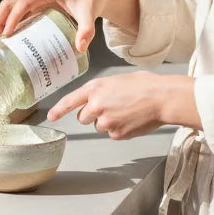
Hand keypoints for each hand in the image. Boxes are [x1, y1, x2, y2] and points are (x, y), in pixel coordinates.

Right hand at [0, 0, 137, 53]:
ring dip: (0, 22)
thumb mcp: (89, 13)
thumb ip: (87, 30)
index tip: (8, 34)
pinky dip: (8, 23)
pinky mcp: (34, 4)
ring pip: (9, 7)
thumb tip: (80, 47)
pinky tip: (7, 38)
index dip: (13, 17)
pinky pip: (16, 12)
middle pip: (9, 3)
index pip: (23, 2)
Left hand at [47, 72, 199, 138]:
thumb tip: (97, 101)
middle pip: (83, 118)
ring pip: (98, 127)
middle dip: (94, 115)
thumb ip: (101, 91)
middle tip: (112, 107)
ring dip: (108, 122)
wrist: (161, 98)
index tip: (51, 116)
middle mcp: (96, 105)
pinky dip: (120, 129)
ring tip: (126, 112)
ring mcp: (106, 121)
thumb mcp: (116, 80)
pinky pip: (112, 134)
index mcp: (95, 88)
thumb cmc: (145, 85)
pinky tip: (131, 120)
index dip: (59, 110)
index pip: (71, 101)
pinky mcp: (116, 134)